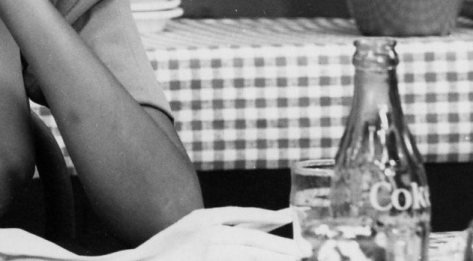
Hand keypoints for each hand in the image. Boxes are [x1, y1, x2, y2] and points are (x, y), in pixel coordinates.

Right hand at [121, 207, 294, 260]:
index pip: (246, 217)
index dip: (272, 219)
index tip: (293, 220)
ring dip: (275, 258)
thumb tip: (261, 222)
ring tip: (294, 260)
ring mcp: (209, 252)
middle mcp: (208, 233)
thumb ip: (224, 225)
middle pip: (254, 239)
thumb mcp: (194, 229)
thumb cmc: (167, 251)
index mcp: (204, 219)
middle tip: (305, 252)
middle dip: (282, 246)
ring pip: (252, 254)